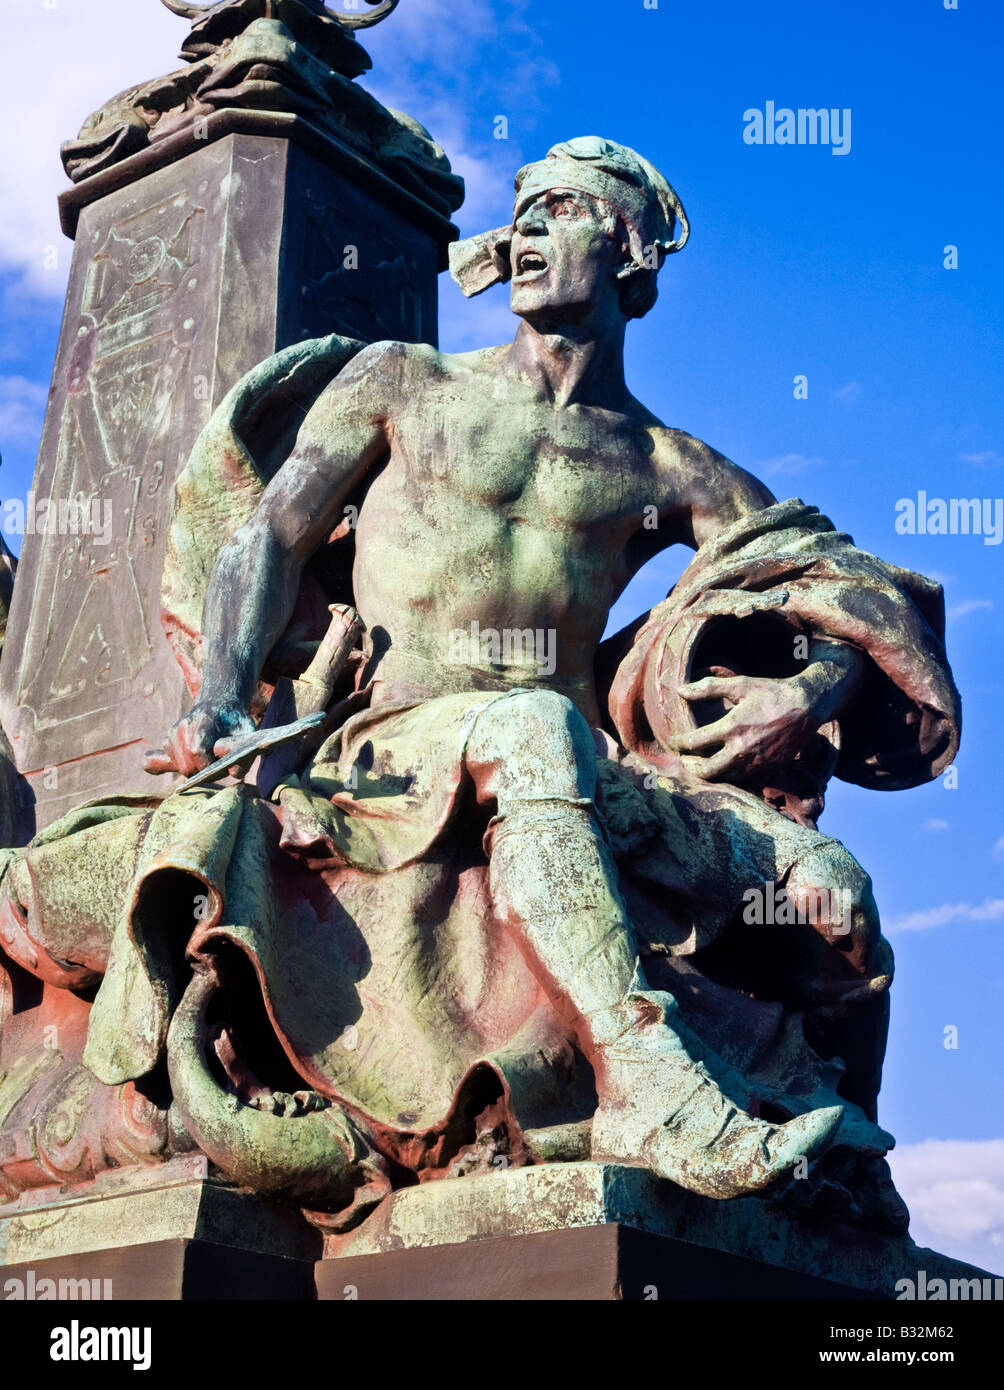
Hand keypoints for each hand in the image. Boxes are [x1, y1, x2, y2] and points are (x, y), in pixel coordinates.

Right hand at [144, 698, 255, 776]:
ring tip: (211, 759)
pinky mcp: (168, 740)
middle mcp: (184, 725)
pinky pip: (176, 764)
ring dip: (197, 770)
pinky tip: (200, 755)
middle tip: (218, 765)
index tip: (220, 767)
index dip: (207, 766)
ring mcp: (173, 732)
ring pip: (181, 767)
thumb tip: (232, 773)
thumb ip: (244, 755)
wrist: (218, 704)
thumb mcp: (248, 734)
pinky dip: (189, 765)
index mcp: (204, 720)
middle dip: (203, 773)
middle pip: (187, 765)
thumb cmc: (235, 722)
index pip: (197, 751)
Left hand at [671, 674, 818, 782]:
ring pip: (724, 780)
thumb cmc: (771, 693)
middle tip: (684, 761)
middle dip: (690, 767)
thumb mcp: (740, 685)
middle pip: (707, 770)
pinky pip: (744, 783)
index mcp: (733, 727)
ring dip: (709, 775)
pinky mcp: (769, 770)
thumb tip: (679, 689)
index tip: (675, 742)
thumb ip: (708, 688)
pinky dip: (731, 780)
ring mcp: (757, 763)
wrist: (807, 706)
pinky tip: (724, 772)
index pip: (695, 742)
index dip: (680, 743)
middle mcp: (743, 749)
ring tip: (700, 767)